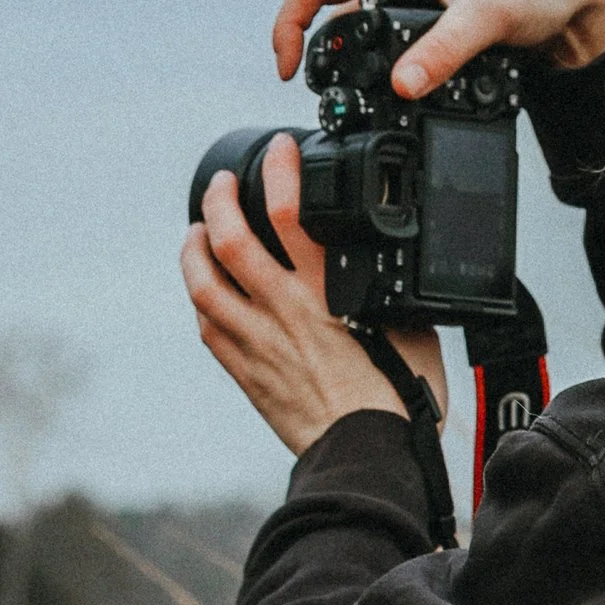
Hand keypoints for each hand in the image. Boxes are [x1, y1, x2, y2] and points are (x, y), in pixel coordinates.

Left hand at [181, 137, 448, 455]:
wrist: (368, 454)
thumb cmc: (399, 398)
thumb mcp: (410, 326)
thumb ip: (386, 290)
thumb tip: (386, 266)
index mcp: (327, 291)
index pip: (291, 213)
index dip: (280, 170)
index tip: (281, 150)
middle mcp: (284, 310)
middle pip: (229, 241)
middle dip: (218, 201)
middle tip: (223, 184)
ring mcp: (258, 343)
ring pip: (204, 284)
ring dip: (194, 249)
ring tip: (198, 230)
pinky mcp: (247, 373)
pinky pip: (210, 328)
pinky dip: (203, 300)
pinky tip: (208, 290)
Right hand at [274, 0, 604, 98]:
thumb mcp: (487, 18)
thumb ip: (444, 52)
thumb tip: (401, 87)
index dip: (290, 24)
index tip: (288, 70)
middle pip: (333, 13)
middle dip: (319, 53)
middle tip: (321, 98)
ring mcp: (417, 3)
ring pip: (364, 36)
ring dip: (354, 67)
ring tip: (355, 104)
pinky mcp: (436, 27)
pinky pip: (394, 50)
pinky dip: (387, 73)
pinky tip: (397, 98)